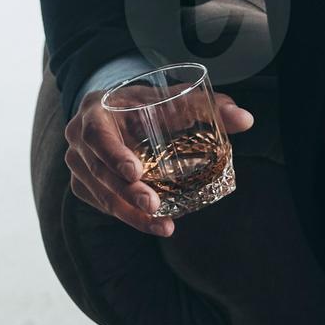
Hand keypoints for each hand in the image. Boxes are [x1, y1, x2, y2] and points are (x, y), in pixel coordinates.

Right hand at [62, 83, 253, 237]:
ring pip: (101, 195)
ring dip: (130, 214)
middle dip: (127, 193)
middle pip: (99, 172)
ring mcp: (77, 165)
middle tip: (154, 206)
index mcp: (94, 112)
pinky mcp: (83, 186)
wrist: (114, 111)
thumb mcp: (171, 99)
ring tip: (163, 226)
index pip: (97, 135)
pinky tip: (153, 224)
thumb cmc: (144, 104)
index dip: (113, 154)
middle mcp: (78, 139)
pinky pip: (103, 206)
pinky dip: (127, 217)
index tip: (135, 173)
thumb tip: (246, 120)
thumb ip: (207, 107)